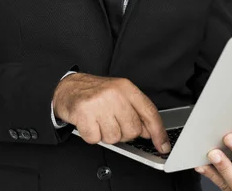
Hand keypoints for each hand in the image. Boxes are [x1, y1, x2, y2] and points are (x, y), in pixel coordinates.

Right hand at [52, 73, 170, 153]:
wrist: (68, 87)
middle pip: (133, 130)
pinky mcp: (84, 114)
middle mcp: (114, 94)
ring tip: (100, 121)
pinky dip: (92, 135)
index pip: (149, 112)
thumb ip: (136, 111)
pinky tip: (90, 123)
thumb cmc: (96, 93)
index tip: (163, 145)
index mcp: (126, 88)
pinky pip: (96, 139)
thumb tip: (150, 132)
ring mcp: (99, 103)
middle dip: (124, 132)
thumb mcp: (119, 95)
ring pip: (115, 138)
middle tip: (113, 122)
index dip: (158, 132)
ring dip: (106, 134)